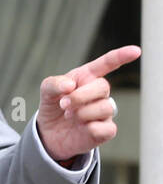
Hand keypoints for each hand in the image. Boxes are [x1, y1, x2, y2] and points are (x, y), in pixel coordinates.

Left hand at [36, 45, 140, 165]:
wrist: (49, 133)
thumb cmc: (54, 106)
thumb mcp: (47, 91)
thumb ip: (54, 83)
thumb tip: (69, 85)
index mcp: (87, 77)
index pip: (106, 64)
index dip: (121, 56)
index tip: (136, 51)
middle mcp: (99, 93)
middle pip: (103, 86)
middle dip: (80, 96)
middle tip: (64, 104)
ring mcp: (104, 112)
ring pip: (105, 108)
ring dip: (82, 113)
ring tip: (70, 116)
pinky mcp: (106, 130)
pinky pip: (106, 128)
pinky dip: (90, 128)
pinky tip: (81, 128)